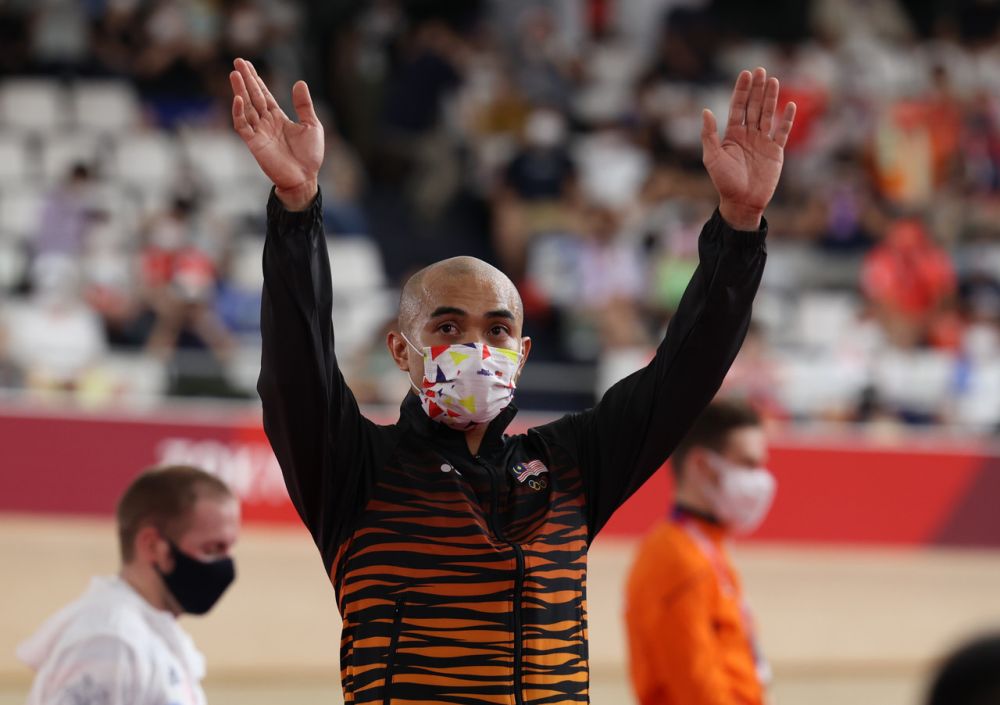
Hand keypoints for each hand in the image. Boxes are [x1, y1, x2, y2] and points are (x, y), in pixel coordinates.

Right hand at [230, 58, 323, 210]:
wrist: (305, 178)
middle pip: (253, 96)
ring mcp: (259, 132)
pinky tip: (238, 99)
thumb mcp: (312, 126)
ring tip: (234, 74)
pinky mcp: (254, 143)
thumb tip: (299, 82)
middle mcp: (266, 123)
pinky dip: (239, 113)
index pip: (263, 94)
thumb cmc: (309, 155)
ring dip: (240, 91)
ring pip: (246, 107)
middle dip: (245, 79)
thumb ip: (304, 105)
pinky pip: (243, 126)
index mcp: (278, 117)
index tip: (247, 64)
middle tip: (238, 61)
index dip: (256, 80)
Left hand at [701, 67, 795, 229]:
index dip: (742, 91)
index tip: (745, 74)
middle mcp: (748, 135)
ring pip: (767, 114)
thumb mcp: (713, 157)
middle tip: (760, 70)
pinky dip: (786, 119)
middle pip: (754, 106)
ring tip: (773, 80)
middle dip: (757, 89)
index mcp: (732, 134)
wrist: (742, 201)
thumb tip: (705, 110)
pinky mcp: (776, 151)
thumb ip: (709, 135)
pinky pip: (782, 132)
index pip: (738, 107)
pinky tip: (789, 105)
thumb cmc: (724, 181)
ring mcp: (763, 141)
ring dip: (770, 98)